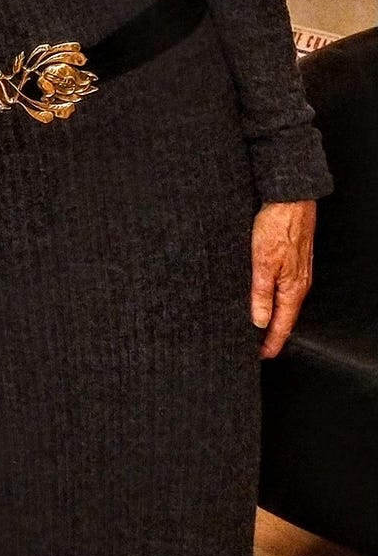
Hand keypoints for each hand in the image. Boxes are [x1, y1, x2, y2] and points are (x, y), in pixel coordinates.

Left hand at [250, 200, 315, 358]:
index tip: (261, 356)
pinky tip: (264, 299)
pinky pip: (283, 288)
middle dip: (271, 334)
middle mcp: (298, 283)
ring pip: (284, 302)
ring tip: (257, 328)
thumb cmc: (277, 227)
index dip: (272, 343)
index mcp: (293, 288)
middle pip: (285, 317)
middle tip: (256, 347)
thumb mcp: (262, 263)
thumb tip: (259, 321)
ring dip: (272, 317)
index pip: (283, 325)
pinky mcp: (293, 261)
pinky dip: (273, 300)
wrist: (290, 199)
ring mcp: (297, 272)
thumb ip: (260, 294)